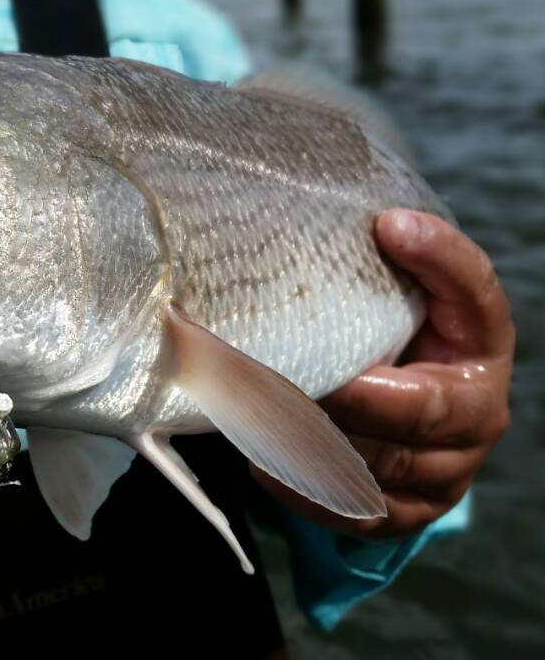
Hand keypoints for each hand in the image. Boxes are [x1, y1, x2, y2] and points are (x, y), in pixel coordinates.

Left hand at [251, 209, 513, 538]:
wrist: (410, 400)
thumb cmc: (398, 331)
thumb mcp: (407, 287)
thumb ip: (401, 256)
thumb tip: (380, 222)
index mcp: (481, 341)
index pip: (474, 294)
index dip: (437, 260)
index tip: (386, 227)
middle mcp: (478, 413)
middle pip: (414, 409)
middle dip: (343, 392)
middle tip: (272, 370)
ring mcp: (449, 471)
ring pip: (378, 465)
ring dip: (314, 441)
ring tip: (253, 411)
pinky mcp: (411, 510)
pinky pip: (358, 511)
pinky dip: (306, 489)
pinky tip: (262, 461)